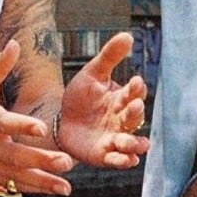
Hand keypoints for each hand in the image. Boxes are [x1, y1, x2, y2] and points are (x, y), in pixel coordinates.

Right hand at [0, 41, 75, 195]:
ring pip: (16, 175)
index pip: (5, 122)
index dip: (22, 125)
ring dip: (42, 181)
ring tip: (66, 187)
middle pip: (16, 155)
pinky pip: (12, 184)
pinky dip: (32, 188)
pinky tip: (54, 190)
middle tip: (66, 161)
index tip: (41, 127)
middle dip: (41, 160)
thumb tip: (15, 43)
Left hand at [57, 32, 150, 167]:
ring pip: (131, 142)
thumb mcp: (92, 74)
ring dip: (135, 143)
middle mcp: (121, 119)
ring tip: (135, 142)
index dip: (136, 88)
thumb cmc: (81, 97)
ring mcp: (114, 138)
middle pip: (134, 117)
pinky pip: (118, 160)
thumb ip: (110, 56)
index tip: (135, 82)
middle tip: (133, 106)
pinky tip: (128, 160)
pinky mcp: (104, 155)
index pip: (134, 93)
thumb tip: (128, 35)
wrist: (60, 122)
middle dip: (135, 112)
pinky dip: (124, 161)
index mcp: (121, 98)